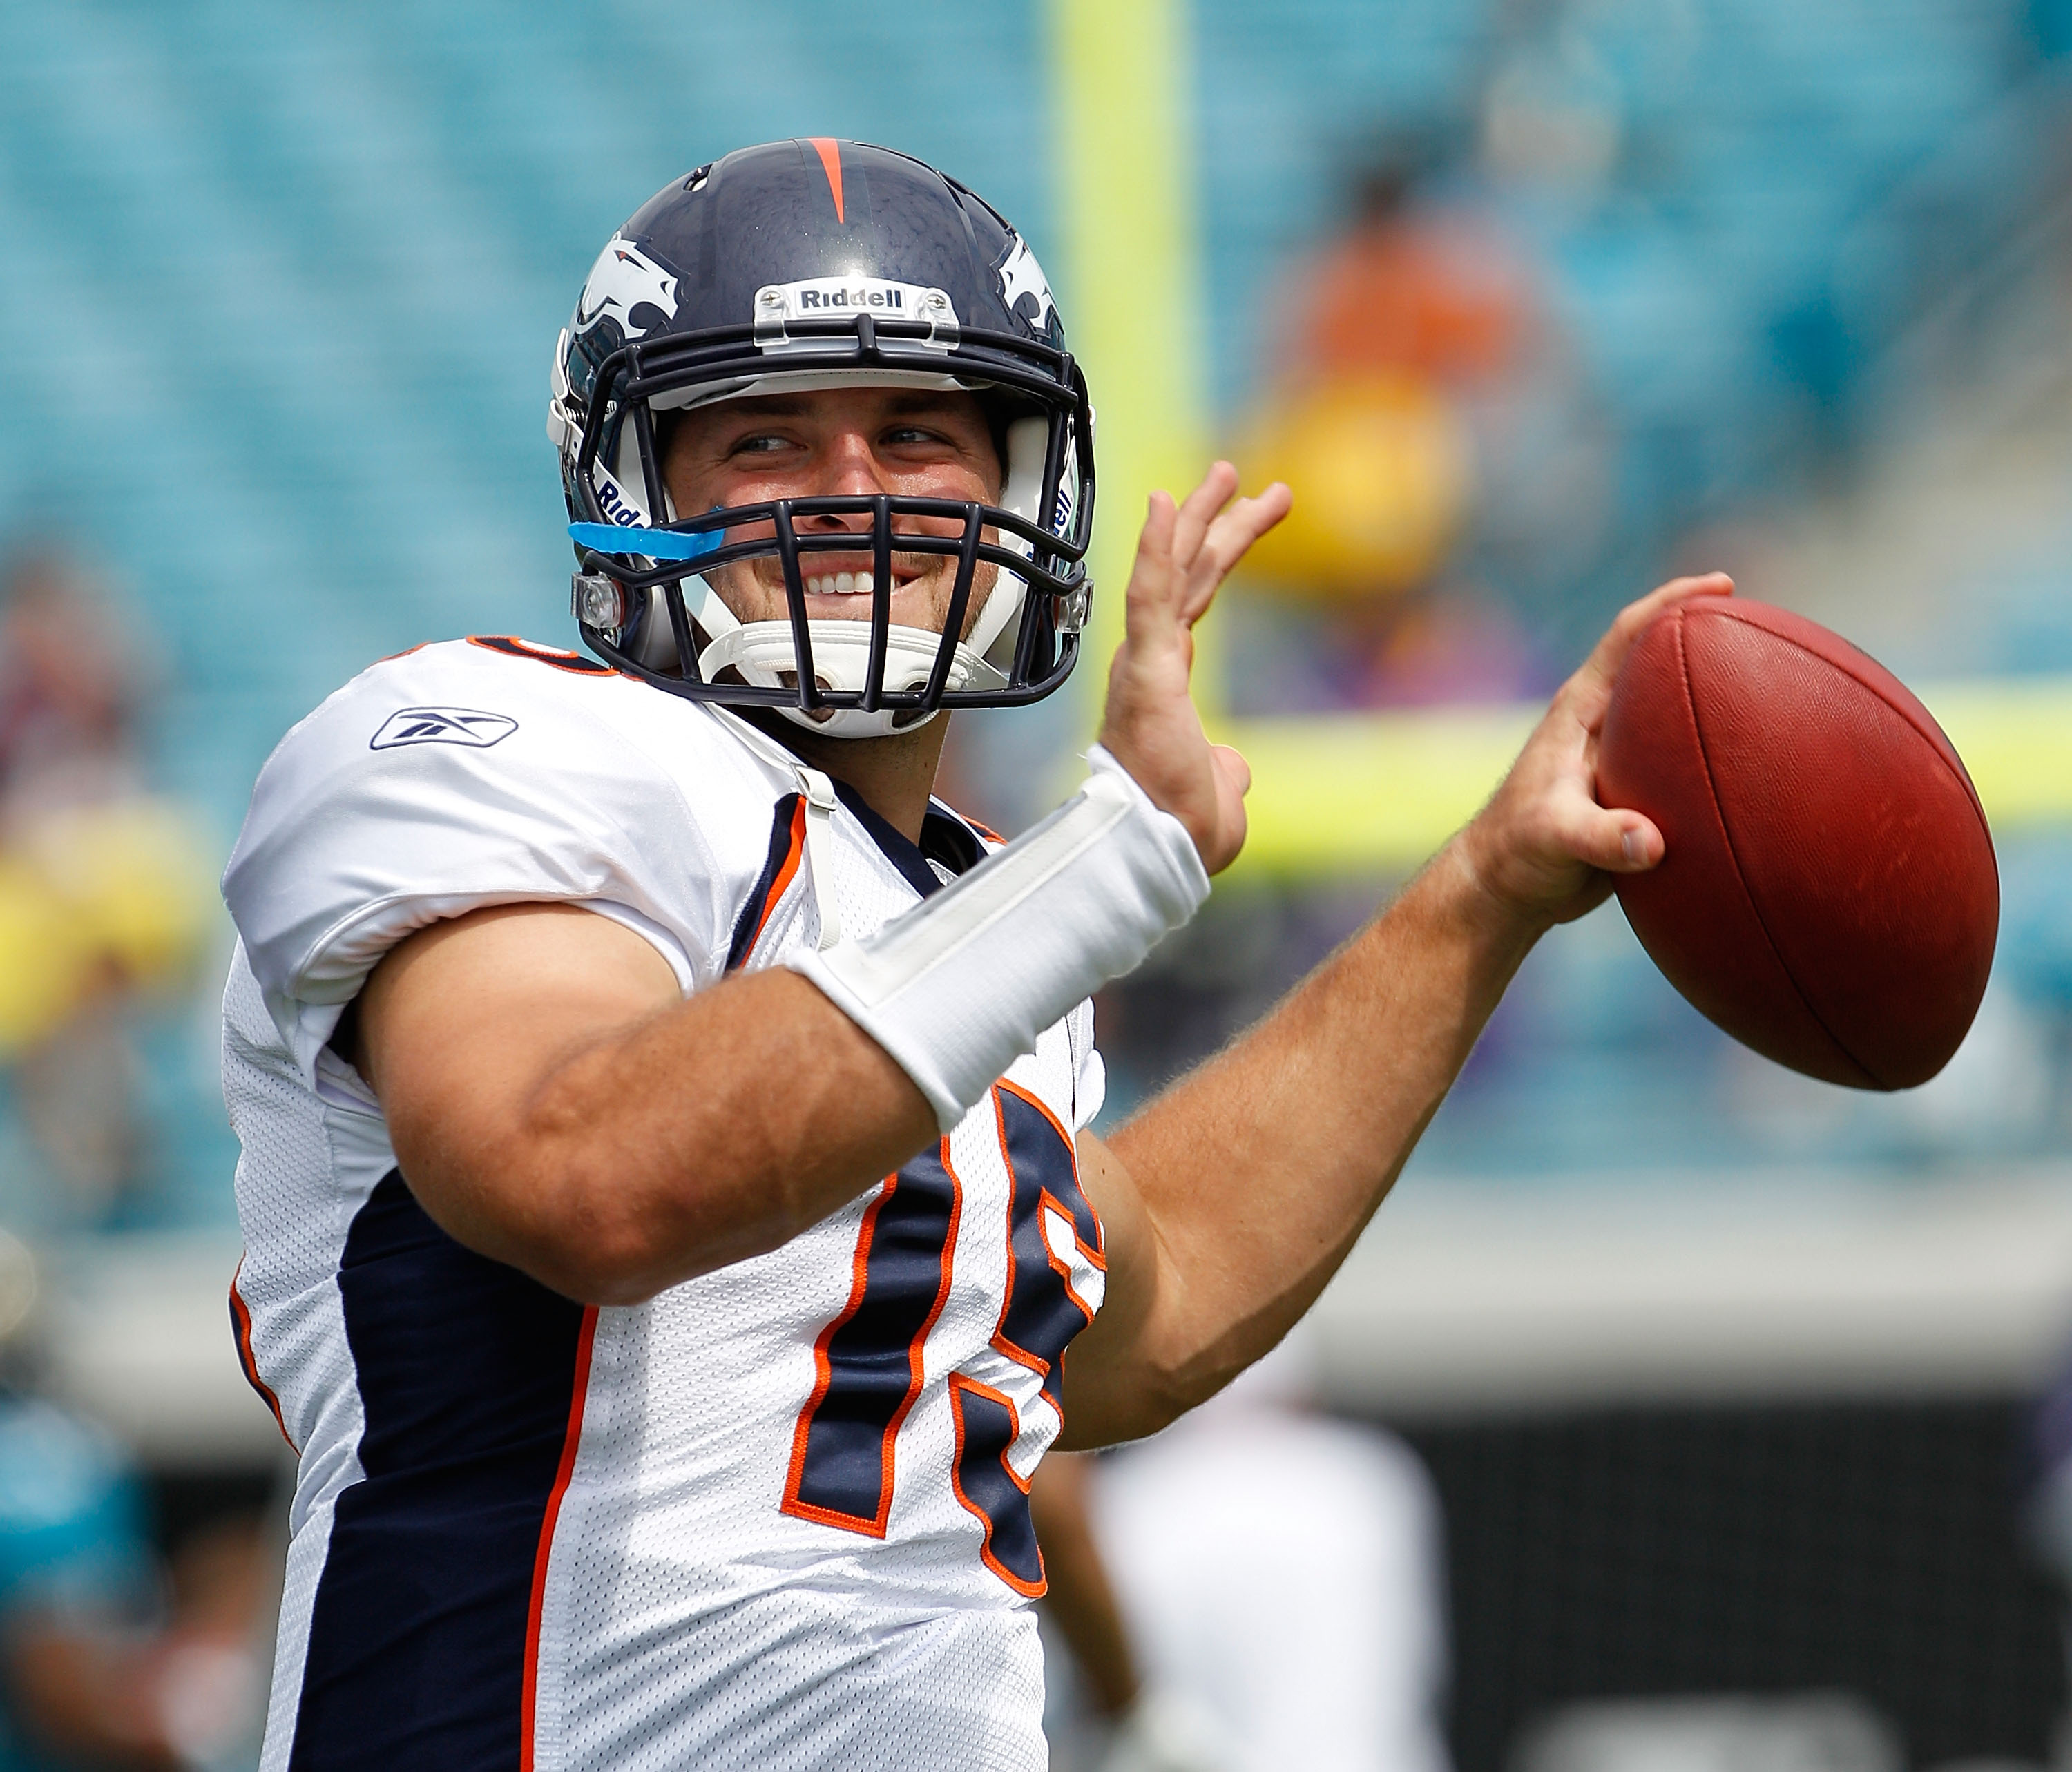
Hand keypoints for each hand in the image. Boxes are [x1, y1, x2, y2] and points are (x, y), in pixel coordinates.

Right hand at [1097, 463, 1291, 873]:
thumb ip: (1227, 767)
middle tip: (1240, 476)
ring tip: (1226, 472)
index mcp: (1166, 682)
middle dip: (1214, 521)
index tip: (1248, 513)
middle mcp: (1151, 662)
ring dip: (1195, 518)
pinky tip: (1164, 501)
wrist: (1161, 846)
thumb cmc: (1182, 827)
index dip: (1220, 552)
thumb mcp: (1221, 787)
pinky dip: (1154, 547)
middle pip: (1188, 573)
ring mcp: (1145, 662)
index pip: (1195, 599)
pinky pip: (1150, 596)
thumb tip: (1232, 766)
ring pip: (1171, 572)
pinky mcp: (1146, 668)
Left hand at [1456, 572, 1733, 929]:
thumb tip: (1652, 843)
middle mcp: (1603, 722)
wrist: (1505, 888)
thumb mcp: (1552, 840)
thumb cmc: (1516, 853)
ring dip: (1720, 693)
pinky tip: (1761, 760)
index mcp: (1580, 710)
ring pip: (1678, 708)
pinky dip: (1720, 748)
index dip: (1671, 601)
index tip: (1722, 585)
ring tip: (1779, 681)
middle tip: (1768, 623)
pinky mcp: (1635, 789)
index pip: (1627, 635)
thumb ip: (1599, 838)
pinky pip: (1686, 756)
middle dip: (1709, 634)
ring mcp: (1621, 754)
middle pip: (1660, 660)